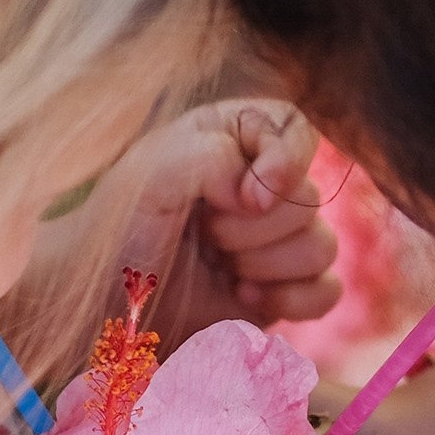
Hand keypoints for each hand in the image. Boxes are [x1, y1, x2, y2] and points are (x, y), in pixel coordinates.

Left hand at [129, 98, 338, 343]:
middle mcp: (261, 185)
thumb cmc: (119, 232)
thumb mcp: (150, 176)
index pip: (295, 128)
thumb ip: (210, 157)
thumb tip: (260, 195)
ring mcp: (276, 241)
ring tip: (221, 271)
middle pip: (309, 198)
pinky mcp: (284, 290)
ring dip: (267, 266)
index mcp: (232, 139)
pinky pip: (327, 292)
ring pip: (322, 247)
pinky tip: (246, 300)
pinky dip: (292, 301)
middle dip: (255, 228)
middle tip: (206, 239)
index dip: (283, 164)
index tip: (245, 197)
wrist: (107, 306)